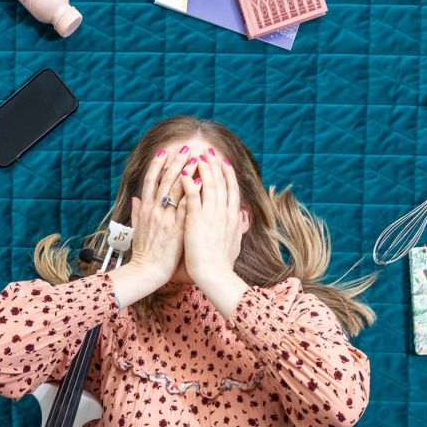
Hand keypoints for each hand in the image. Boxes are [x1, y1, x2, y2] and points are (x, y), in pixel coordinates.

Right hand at [127, 144, 190, 285]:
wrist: (147, 272)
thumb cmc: (144, 253)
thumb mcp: (137, 230)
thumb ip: (138, 213)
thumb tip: (135, 199)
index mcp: (146, 210)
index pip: (151, 181)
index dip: (158, 165)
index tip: (164, 152)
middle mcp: (155, 211)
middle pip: (165, 181)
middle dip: (176, 162)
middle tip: (185, 148)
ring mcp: (166, 219)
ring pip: (176, 190)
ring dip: (186, 172)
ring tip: (196, 159)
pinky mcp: (177, 229)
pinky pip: (186, 208)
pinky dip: (193, 194)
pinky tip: (200, 183)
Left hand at [180, 148, 245, 286]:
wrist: (214, 274)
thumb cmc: (222, 263)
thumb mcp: (236, 242)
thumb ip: (238, 227)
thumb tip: (243, 218)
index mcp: (233, 217)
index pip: (231, 189)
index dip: (227, 173)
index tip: (223, 162)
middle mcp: (224, 212)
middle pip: (221, 182)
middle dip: (215, 165)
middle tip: (210, 152)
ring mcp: (211, 214)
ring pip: (208, 185)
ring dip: (203, 168)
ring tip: (197, 156)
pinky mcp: (196, 219)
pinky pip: (192, 196)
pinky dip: (188, 182)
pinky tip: (183, 172)